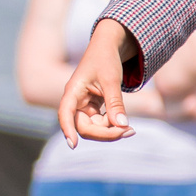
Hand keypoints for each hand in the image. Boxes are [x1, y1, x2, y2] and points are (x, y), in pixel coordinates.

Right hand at [57, 21, 135, 144]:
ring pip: (94, 128)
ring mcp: (84, 107)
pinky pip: (101, 124)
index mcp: (73, 92)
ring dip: (111, 132)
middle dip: (104, 133)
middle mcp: (75, 102)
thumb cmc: (106, 59)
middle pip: (84, 127)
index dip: (67, 130)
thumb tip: (122, 125)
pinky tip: (125, 126)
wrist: (108, 48)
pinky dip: (113, 126)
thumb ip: (115, 102)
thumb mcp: (111, 80)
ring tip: (130, 130)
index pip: (65, 114)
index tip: (73, 146)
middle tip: (128, 132)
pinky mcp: (93, 109)